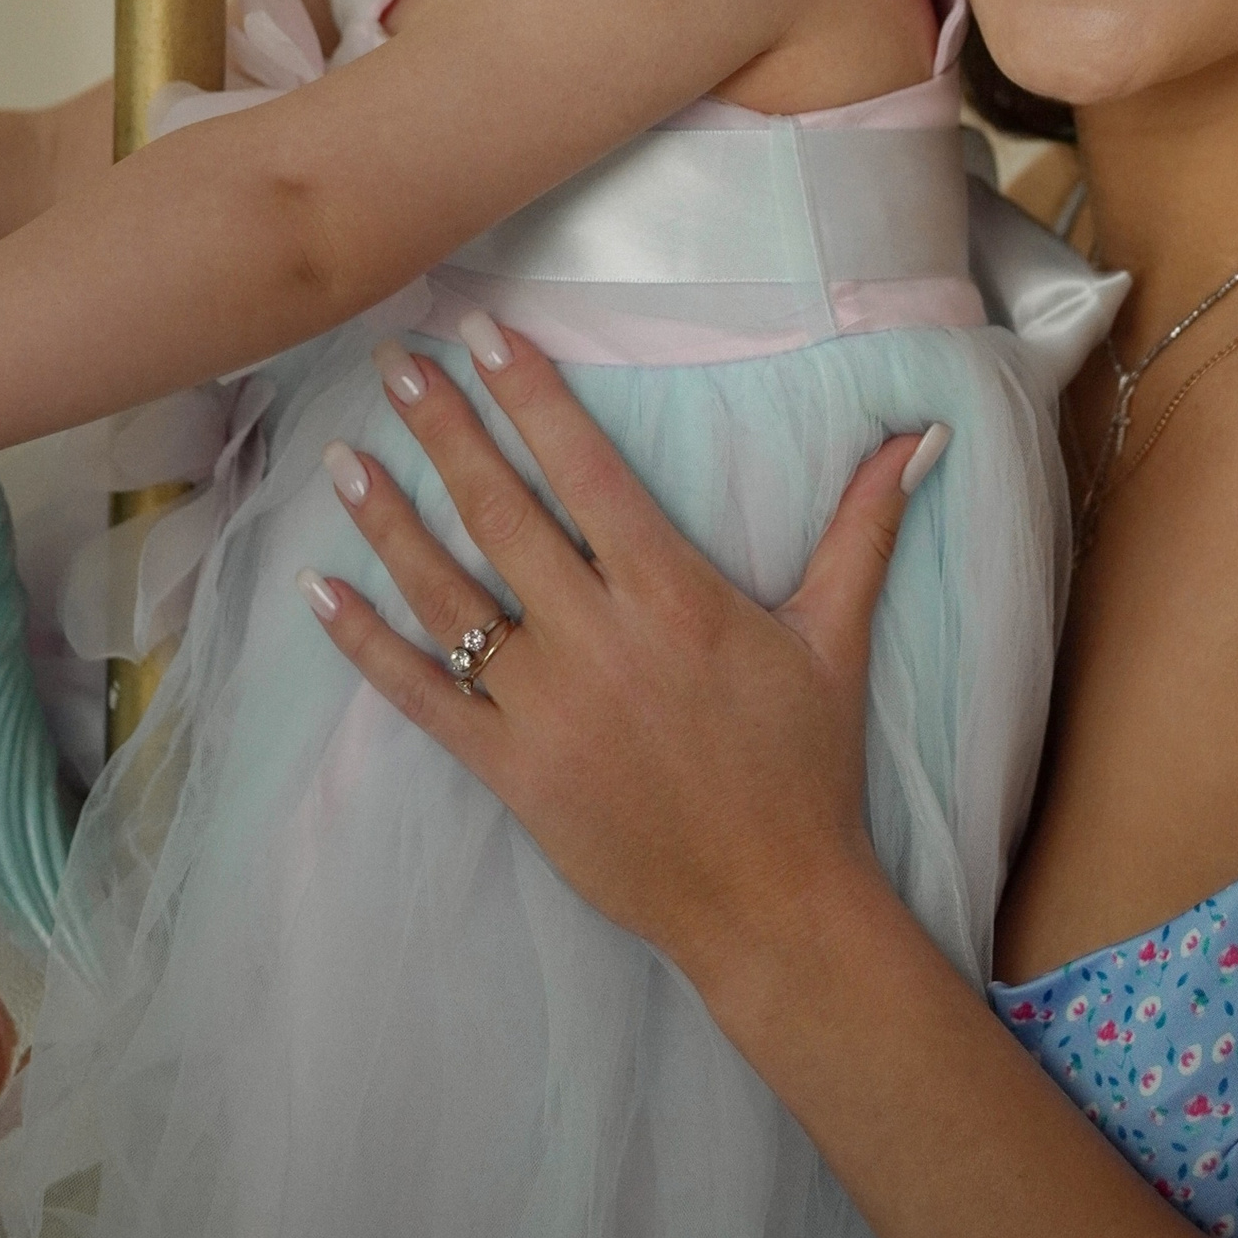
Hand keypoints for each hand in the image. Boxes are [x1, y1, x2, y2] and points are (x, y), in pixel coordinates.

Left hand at [299, 317, 945, 1005]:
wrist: (768, 905)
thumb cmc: (805, 765)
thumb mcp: (837, 638)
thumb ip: (865, 527)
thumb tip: (918, 437)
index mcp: (673, 595)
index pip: (586, 469)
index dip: (532, 394)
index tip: (482, 333)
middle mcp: (598, 638)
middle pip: (503, 512)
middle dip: (445, 428)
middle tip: (395, 359)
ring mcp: (544, 706)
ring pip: (447, 594)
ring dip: (390, 520)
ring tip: (343, 456)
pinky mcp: (508, 770)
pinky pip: (420, 696)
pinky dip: (365, 643)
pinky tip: (320, 590)